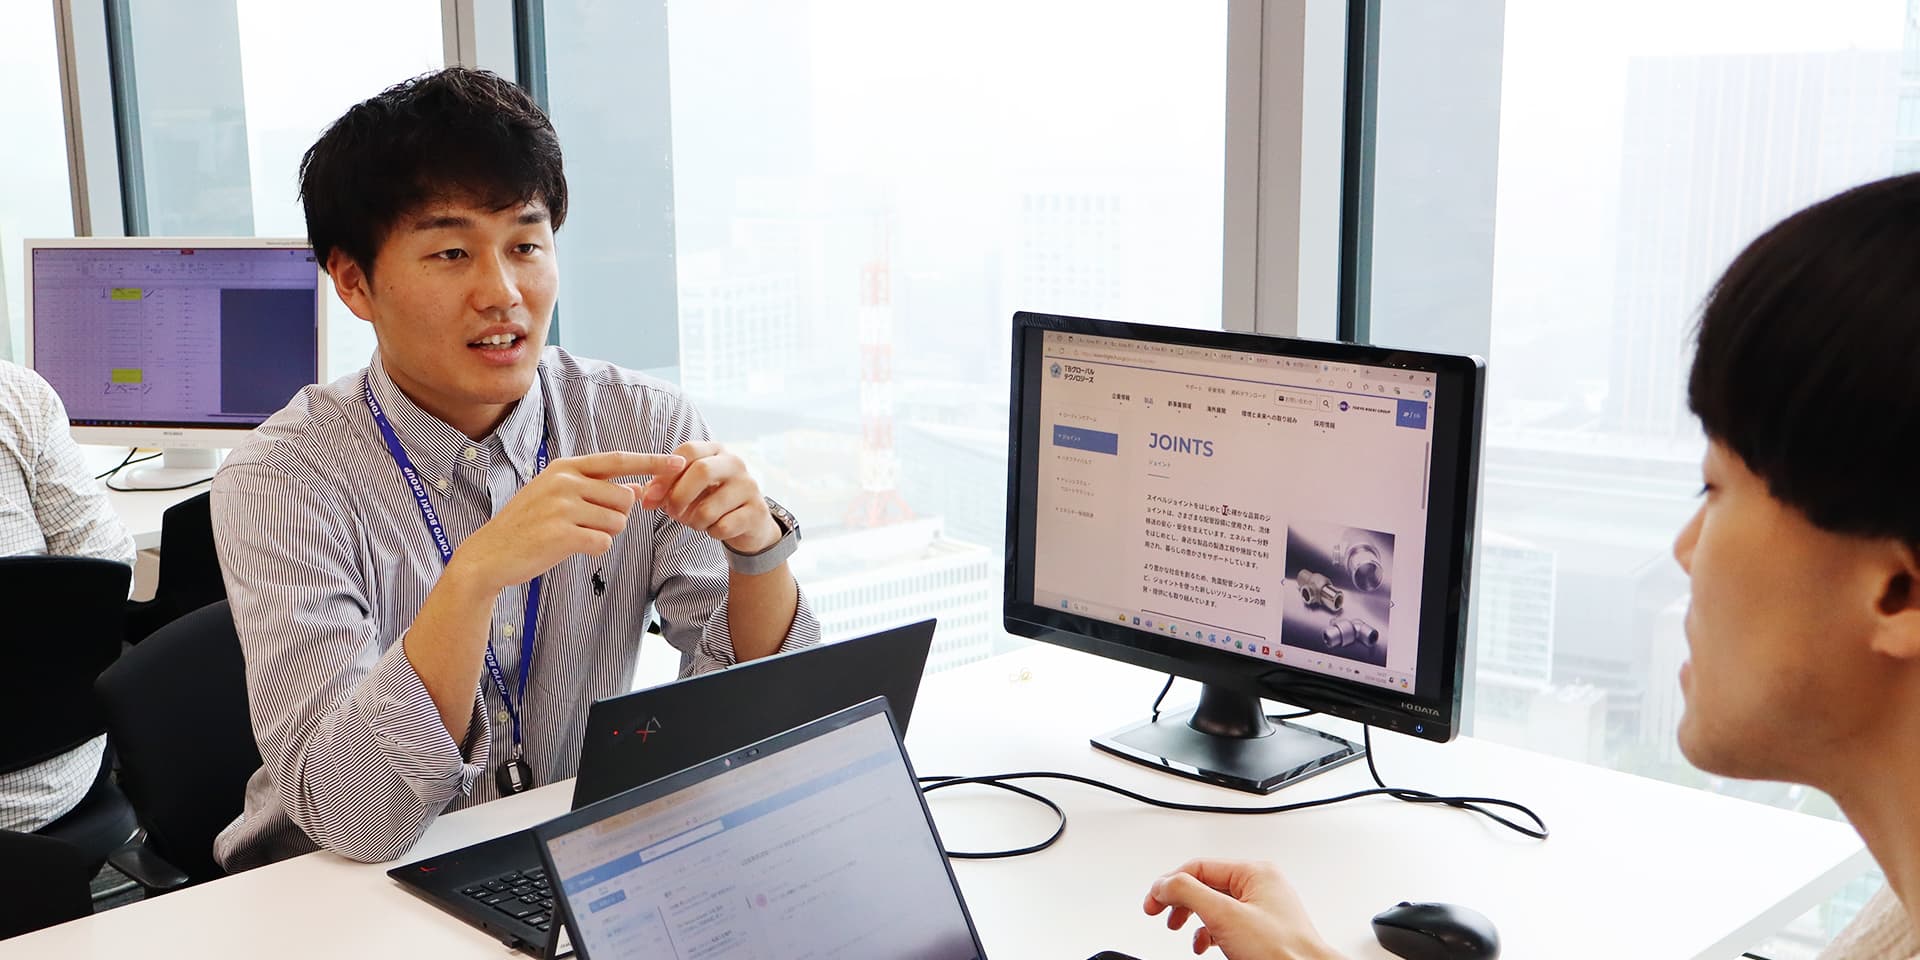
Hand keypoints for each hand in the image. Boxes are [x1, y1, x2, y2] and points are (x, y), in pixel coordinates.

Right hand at [450, 450, 684, 591]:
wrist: (489, 554)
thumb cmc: (528, 525)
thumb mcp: (556, 496)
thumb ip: (594, 488)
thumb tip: (635, 487)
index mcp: (565, 468)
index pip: (618, 460)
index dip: (651, 462)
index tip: (679, 462)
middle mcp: (564, 482)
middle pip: (625, 497)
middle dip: (617, 516)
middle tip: (587, 525)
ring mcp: (562, 507)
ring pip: (617, 521)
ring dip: (604, 533)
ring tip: (574, 535)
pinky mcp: (562, 535)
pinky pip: (604, 542)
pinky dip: (595, 549)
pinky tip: (571, 548)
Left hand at [639, 441, 781, 554]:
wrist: (749, 522)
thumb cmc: (711, 500)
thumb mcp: (688, 489)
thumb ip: (664, 488)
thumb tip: (645, 495)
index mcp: (715, 451)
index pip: (688, 450)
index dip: (665, 474)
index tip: (650, 496)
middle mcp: (735, 463)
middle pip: (701, 471)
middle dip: (679, 497)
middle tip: (671, 512)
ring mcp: (749, 486)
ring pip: (710, 507)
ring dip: (695, 521)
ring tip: (697, 522)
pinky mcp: (757, 511)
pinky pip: (723, 526)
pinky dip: (712, 532)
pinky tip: (716, 529)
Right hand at [1143, 860, 1342, 959]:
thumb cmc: (1282, 951)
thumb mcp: (1225, 915)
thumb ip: (1188, 892)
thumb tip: (1163, 883)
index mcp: (1254, 872)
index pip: (1198, 867)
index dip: (1170, 883)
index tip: (1153, 902)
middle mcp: (1260, 885)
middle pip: (1204, 884)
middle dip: (1180, 901)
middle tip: (1161, 915)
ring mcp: (1263, 907)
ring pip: (1214, 905)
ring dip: (1194, 918)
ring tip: (1182, 931)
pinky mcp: (1262, 929)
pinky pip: (1227, 922)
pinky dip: (1210, 932)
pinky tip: (1204, 944)